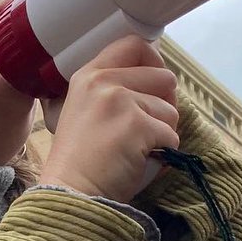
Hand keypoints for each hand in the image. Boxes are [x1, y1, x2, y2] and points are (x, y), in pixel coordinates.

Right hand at [38, 36, 179, 203]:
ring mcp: (120, 101)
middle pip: (164, 77)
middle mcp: (103, 82)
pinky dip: (162, 155)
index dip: (154, 63)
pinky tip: (136, 163)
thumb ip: (113, 91)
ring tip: (134, 151)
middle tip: (145, 131)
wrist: (70, 196)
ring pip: (171, 110)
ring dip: (162, 135)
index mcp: (88, 76)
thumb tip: (160, 82)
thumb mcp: (86, 112)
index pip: (135, 44)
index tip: (152, 87)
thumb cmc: (80, 163)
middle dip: (164, 107)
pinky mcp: (137, 125)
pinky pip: (172, 136)